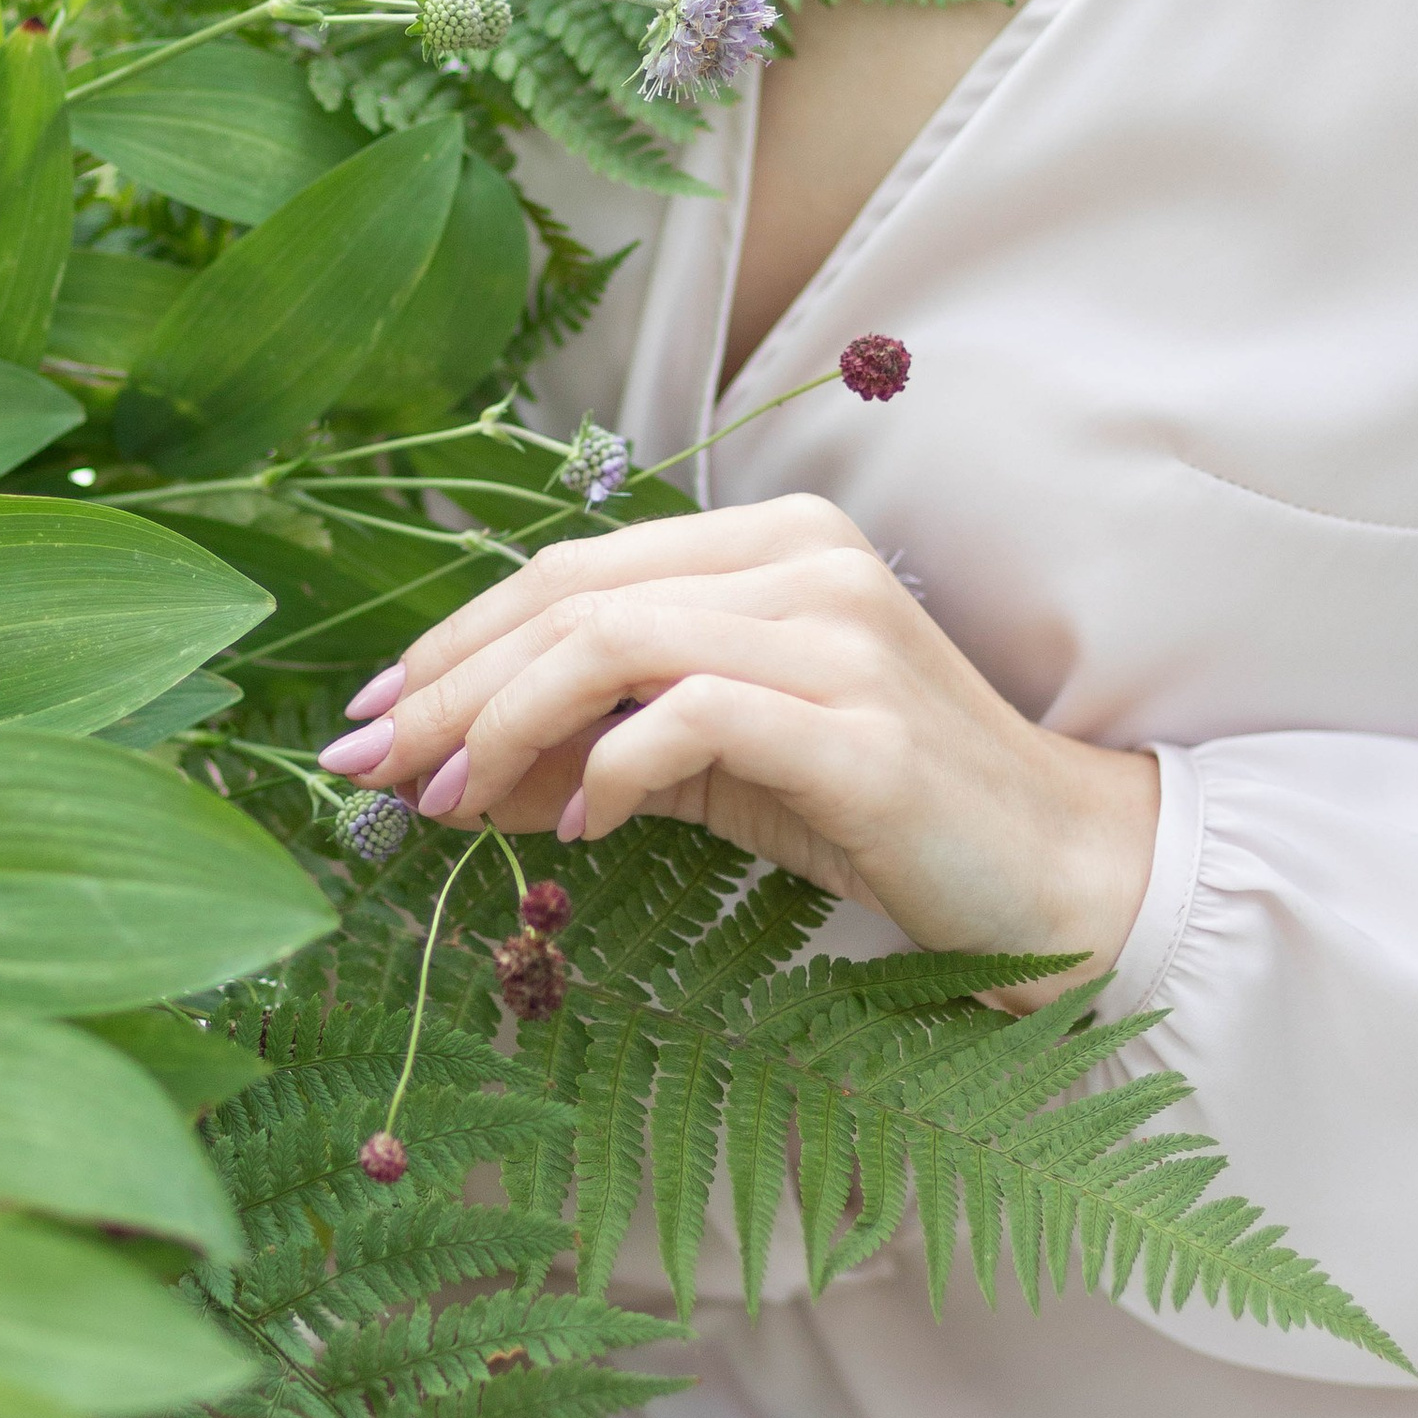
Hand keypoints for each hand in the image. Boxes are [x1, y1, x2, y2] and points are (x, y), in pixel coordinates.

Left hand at [318, 494, 1160, 973]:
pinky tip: (572, 830)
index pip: (571, 567)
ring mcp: (837, 636)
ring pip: (611, 640)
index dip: (452, 640)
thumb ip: (599, 739)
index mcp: (771, 542)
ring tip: (441, 805)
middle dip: (445, 685)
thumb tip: (443, 768)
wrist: (1054, 875)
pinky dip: (606, 770)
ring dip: (497, 727)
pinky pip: (688, 716)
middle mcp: (805, 562)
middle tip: (363, 767)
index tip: (367, 717)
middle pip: (571, 595)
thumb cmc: (881, 815)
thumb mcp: (718, 765)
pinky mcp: (858, 727)